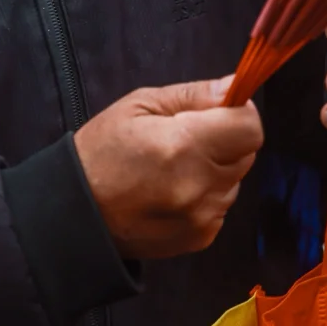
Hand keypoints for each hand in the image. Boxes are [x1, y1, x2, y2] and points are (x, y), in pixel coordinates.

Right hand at [75, 78, 263, 258]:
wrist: (76, 213)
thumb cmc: (102, 151)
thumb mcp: (139, 104)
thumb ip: (193, 95)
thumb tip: (234, 87)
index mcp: (184, 145)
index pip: (250, 128)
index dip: (239, 113)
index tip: (220, 109)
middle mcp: (199, 185)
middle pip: (246, 153)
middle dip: (226, 139)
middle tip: (189, 136)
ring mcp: (202, 217)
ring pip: (234, 181)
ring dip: (216, 169)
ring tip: (175, 167)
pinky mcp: (200, 238)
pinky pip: (221, 206)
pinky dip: (207, 195)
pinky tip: (173, 191)